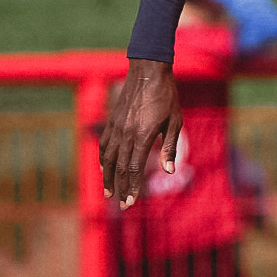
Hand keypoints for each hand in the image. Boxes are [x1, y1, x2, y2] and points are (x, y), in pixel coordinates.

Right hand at [98, 59, 182, 207]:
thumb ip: (169, 147)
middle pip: (119, 168)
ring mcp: (116, 127)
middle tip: (121, 205)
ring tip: (109, 193)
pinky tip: (104, 169)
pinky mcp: (112, 120)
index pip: (133, 169)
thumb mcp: (174, 121)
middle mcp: (126, 133)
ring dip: (107, 177)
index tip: (130, 203)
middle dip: (120, 188)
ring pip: (107, 158)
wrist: (148, 71)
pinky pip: (104, 144)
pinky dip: (102, 159)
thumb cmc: (166, 96)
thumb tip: (169, 171)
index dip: (132, 187)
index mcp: (142, 135)